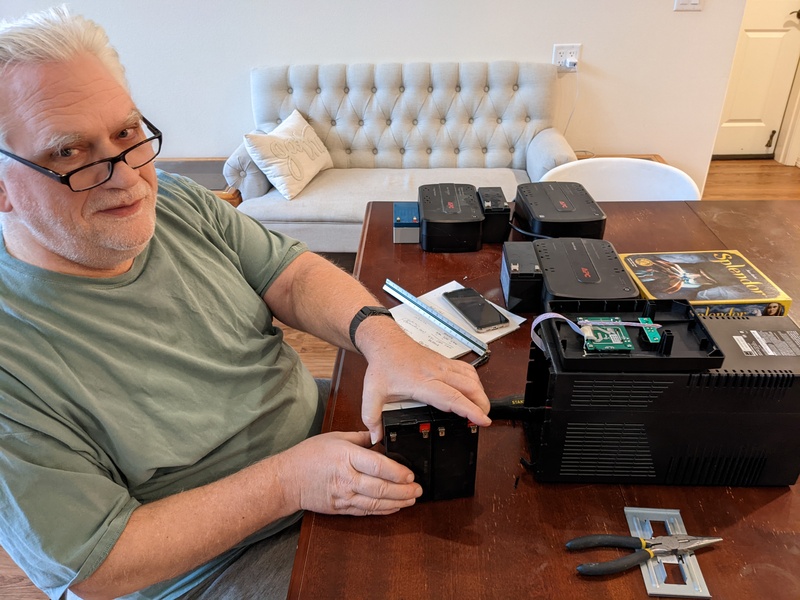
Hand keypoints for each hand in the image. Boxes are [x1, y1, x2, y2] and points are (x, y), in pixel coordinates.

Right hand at [278, 431, 421, 515]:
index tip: (411, 474)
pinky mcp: (341, 508)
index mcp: (346, 457)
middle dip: (403, 490)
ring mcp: (344, 496)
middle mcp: (346, 478)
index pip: (377, 466)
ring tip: (411, 500)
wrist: (286, 479)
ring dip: (397, 503)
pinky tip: (394, 507)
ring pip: (375, 503)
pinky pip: (366, 511)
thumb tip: (378, 437)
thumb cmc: (308, 456)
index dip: (397, 472)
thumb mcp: (334, 438)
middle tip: (418, 489)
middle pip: (380, 488)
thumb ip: (359, 438)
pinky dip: (382, 511)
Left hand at [360, 330, 491, 442]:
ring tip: (481, 409)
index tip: (482, 420)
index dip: (469, 410)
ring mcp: (443, 365)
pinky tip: (473, 391)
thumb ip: (371, 418)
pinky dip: (475, 382)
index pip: (451, 397)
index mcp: (421, 382)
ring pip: (471, 377)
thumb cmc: (382, 364)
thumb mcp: (371, 394)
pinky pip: (467, 370)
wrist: (386, 341)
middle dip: (482, 404)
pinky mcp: (445, 361)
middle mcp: (436, 372)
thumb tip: (376, 438)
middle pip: (469, 387)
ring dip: (480, 393)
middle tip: (484, 419)